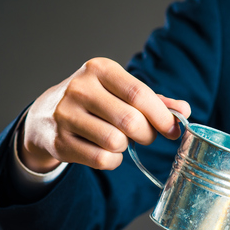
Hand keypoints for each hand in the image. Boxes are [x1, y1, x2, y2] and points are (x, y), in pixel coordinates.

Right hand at [19, 57, 190, 172]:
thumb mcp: (121, 91)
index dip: (162, 116)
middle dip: (148, 134)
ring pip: (116, 142)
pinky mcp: (60, 142)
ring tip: (119, 139)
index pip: (139, 94)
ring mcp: (66, 115)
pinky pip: (102, 159)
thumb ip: (155, 101)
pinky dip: (112, 160)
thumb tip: (184, 111)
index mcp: (99, 69)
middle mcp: (80, 88)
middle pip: (131, 121)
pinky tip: (106, 151)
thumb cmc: (95, 101)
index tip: (174, 129)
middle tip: (146, 136)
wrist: (44, 115)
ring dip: (126, 147)